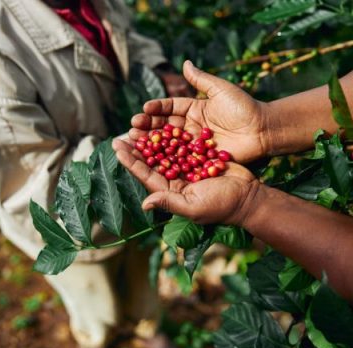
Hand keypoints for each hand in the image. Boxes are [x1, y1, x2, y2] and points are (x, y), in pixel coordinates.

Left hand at [112, 139, 259, 225]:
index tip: (117, 147)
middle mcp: (175, 180)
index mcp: (170, 191)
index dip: (131, 162)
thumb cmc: (221, 205)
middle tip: (123, 133)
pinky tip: (162, 123)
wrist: (248, 196)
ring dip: (151, 139)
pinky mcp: (198, 159)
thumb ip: (169, 202)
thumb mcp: (193, 207)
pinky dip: (172, 135)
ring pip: (164, 151)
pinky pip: (181, 145)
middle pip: (151, 162)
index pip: (145, 175)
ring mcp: (187, 168)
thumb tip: (144, 204)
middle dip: (136, 148)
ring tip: (139, 125)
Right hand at [132, 61, 270, 162]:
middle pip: (165, 126)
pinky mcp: (200, 158)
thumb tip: (185, 62)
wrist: (262, 130)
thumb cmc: (244, 107)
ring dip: (152, 142)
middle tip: (132, 128)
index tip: (144, 109)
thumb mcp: (221, 89)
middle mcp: (191, 126)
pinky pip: (181, 157)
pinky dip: (167, 158)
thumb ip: (201, 79)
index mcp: (194, 109)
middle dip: (148, 126)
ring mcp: (194, 143)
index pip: (171, 108)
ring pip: (169, 143)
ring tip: (135, 141)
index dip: (157, 108)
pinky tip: (152, 159)